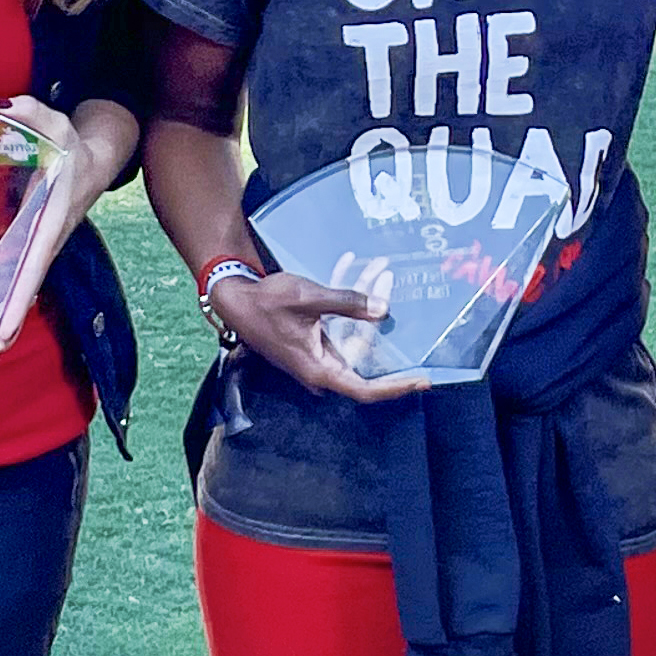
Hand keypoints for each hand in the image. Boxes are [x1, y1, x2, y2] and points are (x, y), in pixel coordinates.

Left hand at [0, 96, 105, 358]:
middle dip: (7, 328)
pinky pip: (17, 279)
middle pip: (25, 292)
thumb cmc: (73, 144)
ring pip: (21, 291)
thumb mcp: (57, 123)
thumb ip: (31, 111)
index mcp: (51, 222)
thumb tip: (0, 104)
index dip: (17, 301)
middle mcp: (45, 242)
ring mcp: (39, 248)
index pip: (32, 267)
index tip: (2, 333)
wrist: (96, 159)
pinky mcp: (32, 245)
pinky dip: (4, 301)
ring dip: (3, 322)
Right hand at [206, 263, 429, 403]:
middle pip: (364, 354)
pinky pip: (338, 324)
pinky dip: (347, 301)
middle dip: (383, 323)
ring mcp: (316, 354)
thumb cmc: (266, 302)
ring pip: (352, 334)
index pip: (366, 389)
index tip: (422, 379)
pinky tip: (354, 266)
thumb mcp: (309, 298)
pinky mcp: (312, 340)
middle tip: (396, 290)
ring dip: (366, 303)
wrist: (233, 298)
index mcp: (320, 369)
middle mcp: (320, 367)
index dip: (396, 387)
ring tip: (382, 270)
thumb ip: (347, 303)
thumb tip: (383, 311)